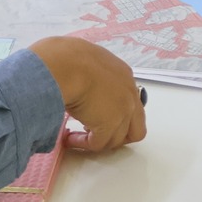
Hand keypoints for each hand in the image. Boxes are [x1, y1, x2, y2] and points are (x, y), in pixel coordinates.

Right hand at [28, 37, 146, 152]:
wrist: (65, 64)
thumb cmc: (65, 57)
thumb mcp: (85, 61)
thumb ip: (89, 73)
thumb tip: (76, 79)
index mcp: (123, 74)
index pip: (128, 100)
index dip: (113, 112)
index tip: (95, 114)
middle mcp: (129, 93)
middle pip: (136, 127)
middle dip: (118, 135)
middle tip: (98, 134)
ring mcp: (123, 110)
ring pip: (116, 139)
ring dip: (98, 140)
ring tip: (78, 136)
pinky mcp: (110, 125)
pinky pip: (98, 144)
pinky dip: (83, 144)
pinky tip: (69, 139)